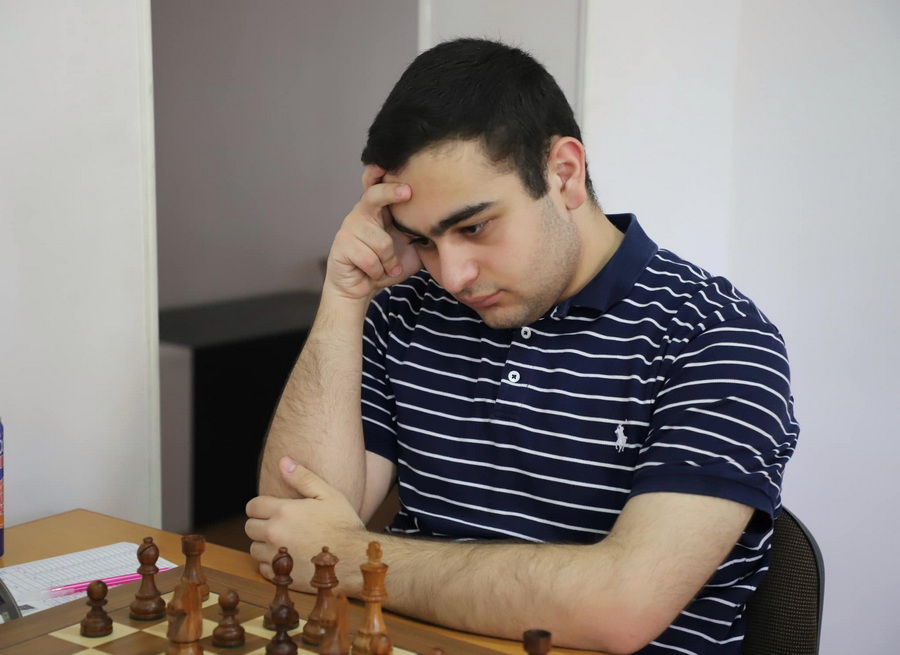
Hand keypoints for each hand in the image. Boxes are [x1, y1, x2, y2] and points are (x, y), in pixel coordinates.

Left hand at [245, 457, 366, 590]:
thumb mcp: (328, 494)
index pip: (252, 506)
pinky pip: (264, 569)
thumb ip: (303, 477)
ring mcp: (277, 556)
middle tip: (280, 525)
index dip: (261, 507)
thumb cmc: (344, 524)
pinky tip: (290, 558)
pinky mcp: (281, 576)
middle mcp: (275, 533)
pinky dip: (273, 565)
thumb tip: (283, 461)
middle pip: (249, 527)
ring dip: (265, 546)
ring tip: (286, 542)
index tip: (272, 510)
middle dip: (261, 525)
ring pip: (254, 549)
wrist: (355, 558)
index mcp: (284, 511)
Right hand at [324, 165, 420, 300]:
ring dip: (389, 262)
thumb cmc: (387, 266)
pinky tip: (375, 273)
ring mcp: (349, 229)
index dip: (382, 173)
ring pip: (381, 241)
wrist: (361, 288)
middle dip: (390, 192)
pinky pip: (369, 259)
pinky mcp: (341, 246)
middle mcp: (361, 214)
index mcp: (378, 210)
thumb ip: (422, 236)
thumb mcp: (411, 250)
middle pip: (373, 196)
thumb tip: (444, 226)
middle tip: (408, 192)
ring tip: (388, 267)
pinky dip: (378, 271)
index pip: (377, 184)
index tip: (397, 170)